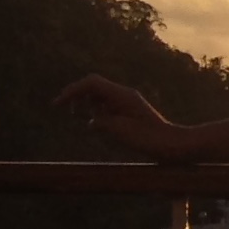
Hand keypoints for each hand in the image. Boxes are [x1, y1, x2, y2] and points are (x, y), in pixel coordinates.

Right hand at [57, 75, 191, 160]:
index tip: (57, 104)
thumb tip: (90, 121)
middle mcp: (124, 94)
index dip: (72, 91)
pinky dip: (96, 111)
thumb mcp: (119, 131)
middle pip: (93, 86)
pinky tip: (92, 122)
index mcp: (122, 95)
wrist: (171, 145)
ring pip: (99, 95)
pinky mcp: (130, 111)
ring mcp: (127, 102)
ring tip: (75, 114)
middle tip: (61, 108)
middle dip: (76, 94)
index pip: (91, 83)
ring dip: (85, 102)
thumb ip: (101, 121)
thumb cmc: (148, 139)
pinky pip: (107, 106)